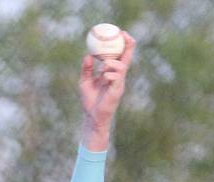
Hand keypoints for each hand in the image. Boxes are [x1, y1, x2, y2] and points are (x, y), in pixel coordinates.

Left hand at [79, 31, 135, 150]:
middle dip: (128, 45)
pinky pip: (116, 78)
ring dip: (111, 63)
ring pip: (121, 66)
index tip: (120, 33)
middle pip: (127, 58)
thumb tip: (87, 55)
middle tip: (124, 35)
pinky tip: (103, 76)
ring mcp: (118, 84)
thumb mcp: (85, 82)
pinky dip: (109, 74)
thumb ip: (87, 69)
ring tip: (102, 66)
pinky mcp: (116, 91)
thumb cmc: (90, 101)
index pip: (120, 56)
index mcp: (112, 73)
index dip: (122, 45)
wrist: (92, 117)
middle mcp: (118, 77)